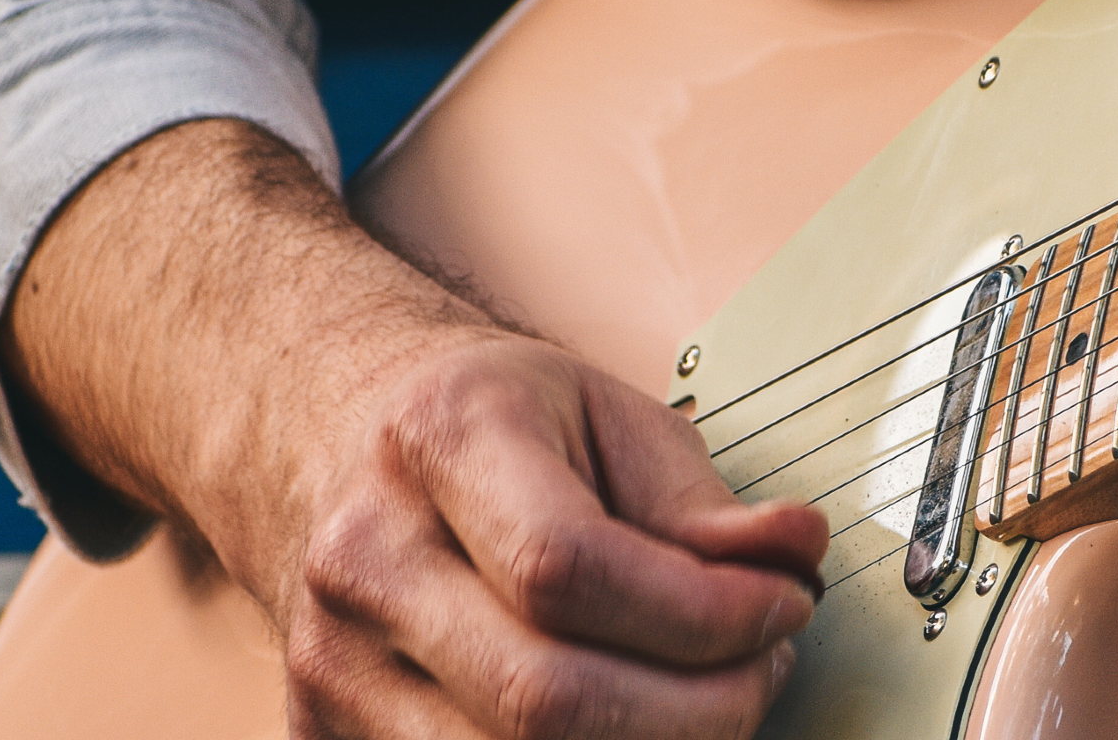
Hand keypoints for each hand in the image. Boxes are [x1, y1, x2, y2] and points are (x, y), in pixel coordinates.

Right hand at [0, 119, 826, 737]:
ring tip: (704, 697)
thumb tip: (793, 556)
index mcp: (438, 443)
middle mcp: (365, 560)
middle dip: (700, 709)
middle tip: (762, 669)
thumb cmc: (485, 424)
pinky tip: (628, 724)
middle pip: (545, 702)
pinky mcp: (325, 735)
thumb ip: (700, 498)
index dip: (703, 616)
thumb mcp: (604, 411)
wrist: (331, 437)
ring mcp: (332, 665)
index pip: (568, 570)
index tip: (783, 608)